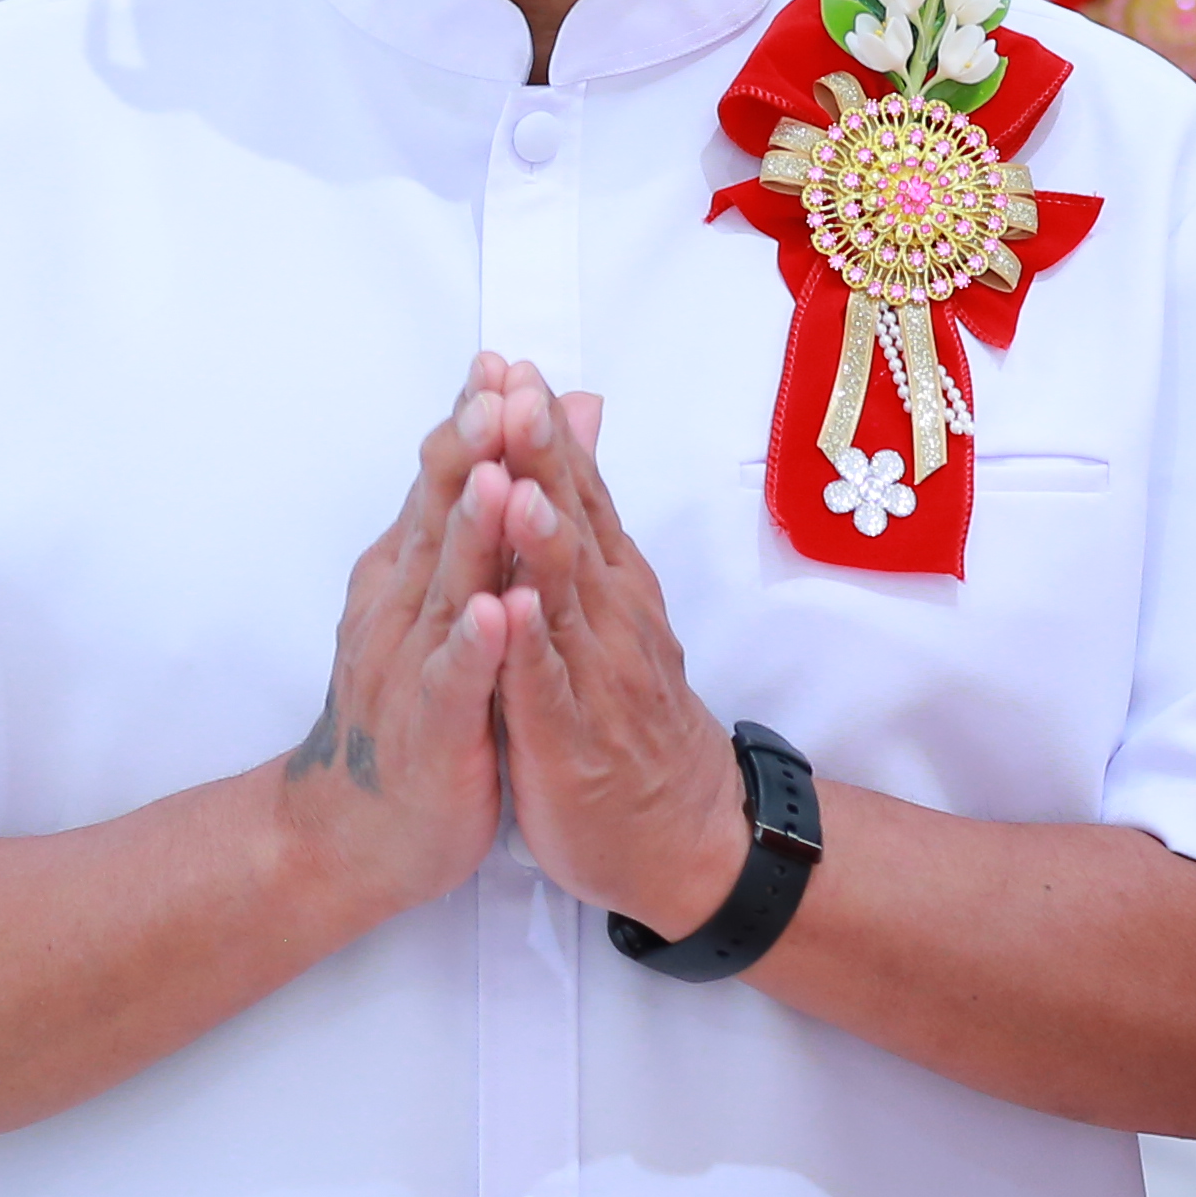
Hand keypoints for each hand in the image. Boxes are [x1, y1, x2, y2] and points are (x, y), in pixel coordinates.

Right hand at [264, 367, 525, 929]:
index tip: (502, 362)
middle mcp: (401, 608)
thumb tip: (506, 439)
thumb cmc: (411, 706)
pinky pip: (453, 682)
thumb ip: (476, 521)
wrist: (352, 829)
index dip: (471, 424)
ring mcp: (411, 667)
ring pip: (444, 590)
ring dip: (469, 533)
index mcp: (408, 573)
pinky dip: (474, 647)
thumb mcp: (447, 599)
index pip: (441, 483)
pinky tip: (495, 614)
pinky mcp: (431, 730)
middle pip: (437, 517)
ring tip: (499, 477)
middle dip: (470, 454)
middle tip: (499, 390)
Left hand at [455, 355, 748, 941]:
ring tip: (517, 488)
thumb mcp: (609, 605)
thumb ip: (588, 521)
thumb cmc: (629, 712)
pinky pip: (551, 691)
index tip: (514, 366)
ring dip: (541, 544)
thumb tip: (577, 431)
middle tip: (517, 393)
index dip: (545, 431)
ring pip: (566, 602)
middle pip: (574, 527)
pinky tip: (515, 615)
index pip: (577, 492)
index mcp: (610, 584)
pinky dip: (533, 651)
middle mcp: (610, 618)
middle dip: (543, 461)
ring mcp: (596, 679)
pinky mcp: (574, 741)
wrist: (681, 831)